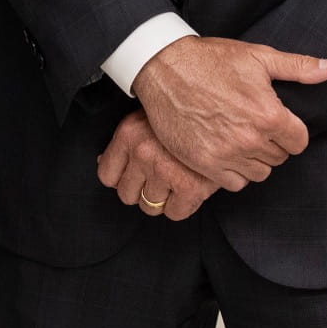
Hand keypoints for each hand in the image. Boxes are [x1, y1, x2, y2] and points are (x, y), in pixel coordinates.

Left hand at [97, 109, 215, 220]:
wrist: (222, 114)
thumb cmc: (184, 115)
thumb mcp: (147, 117)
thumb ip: (126, 141)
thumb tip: (103, 161)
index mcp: (129, 134)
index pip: (106, 175)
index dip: (120, 178)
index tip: (130, 176)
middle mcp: (143, 153)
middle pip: (126, 195)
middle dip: (141, 190)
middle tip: (157, 178)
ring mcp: (165, 171)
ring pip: (149, 206)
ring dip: (162, 198)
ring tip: (175, 179)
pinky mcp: (189, 187)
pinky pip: (175, 213)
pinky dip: (182, 205)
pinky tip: (188, 186)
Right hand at [133, 36, 326, 190]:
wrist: (163, 66)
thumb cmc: (211, 60)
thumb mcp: (258, 57)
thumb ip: (300, 67)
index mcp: (268, 114)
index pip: (299, 142)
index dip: (289, 129)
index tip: (274, 118)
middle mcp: (250, 139)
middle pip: (279, 158)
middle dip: (271, 142)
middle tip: (251, 122)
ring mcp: (226, 154)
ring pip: (260, 173)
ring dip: (254, 158)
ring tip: (238, 135)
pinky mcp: (205, 164)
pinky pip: (235, 183)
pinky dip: (234, 171)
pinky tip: (225, 149)